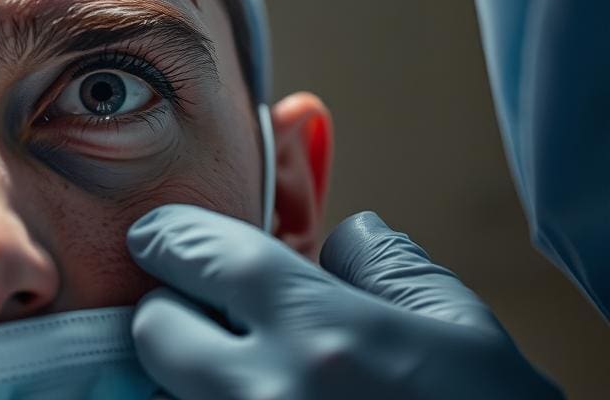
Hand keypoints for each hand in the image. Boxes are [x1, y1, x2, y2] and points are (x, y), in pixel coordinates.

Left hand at [127, 205, 561, 398]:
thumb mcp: (463, 335)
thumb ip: (391, 269)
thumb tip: (343, 235)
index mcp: (322, 335)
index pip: (200, 254)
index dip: (172, 238)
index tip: (160, 236)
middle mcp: (265, 394)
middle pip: (156, 327)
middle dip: (173, 311)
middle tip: (206, 315)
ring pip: (161, 390)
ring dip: (185, 374)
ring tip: (244, 371)